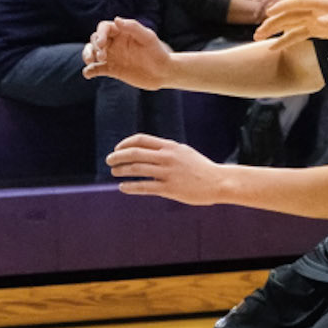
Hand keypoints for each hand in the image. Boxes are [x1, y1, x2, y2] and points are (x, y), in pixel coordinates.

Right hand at [83, 16, 170, 88]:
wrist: (163, 72)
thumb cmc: (157, 51)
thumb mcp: (147, 37)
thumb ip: (132, 27)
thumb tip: (116, 19)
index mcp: (121, 32)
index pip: (104, 28)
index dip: (100, 34)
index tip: (101, 44)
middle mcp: (114, 42)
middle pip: (95, 39)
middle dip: (94, 46)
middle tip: (102, 56)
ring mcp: (112, 56)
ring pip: (92, 52)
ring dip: (87, 55)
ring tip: (90, 61)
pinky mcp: (112, 70)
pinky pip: (97, 69)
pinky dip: (89, 71)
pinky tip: (88, 73)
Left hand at [105, 133, 227, 204]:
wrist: (218, 181)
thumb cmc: (200, 167)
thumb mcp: (183, 152)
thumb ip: (166, 150)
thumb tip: (147, 150)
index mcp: (169, 146)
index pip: (141, 140)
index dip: (125, 143)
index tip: (117, 149)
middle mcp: (167, 157)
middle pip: (135, 153)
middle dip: (118, 156)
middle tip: (109, 161)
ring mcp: (168, 172)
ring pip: (137, 169)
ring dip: (121, 170)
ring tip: (114, 172)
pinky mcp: (169, 188)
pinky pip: (145, 187)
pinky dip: (131, 187)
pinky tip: (123, 188)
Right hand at [255, 0, 327, 49]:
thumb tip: (320, 21)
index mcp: (324, 3)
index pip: (299, 3)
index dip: (283, 7)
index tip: (268, 13)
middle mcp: (317, 10)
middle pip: (289, 14)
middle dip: (272, 23)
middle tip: (257, 34)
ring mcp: (317, 19)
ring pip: (290, 24)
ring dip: (274, 31)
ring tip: (258, 39)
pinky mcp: (320, 29)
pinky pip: (298, 35)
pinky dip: (285, 40)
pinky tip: (274, 48)